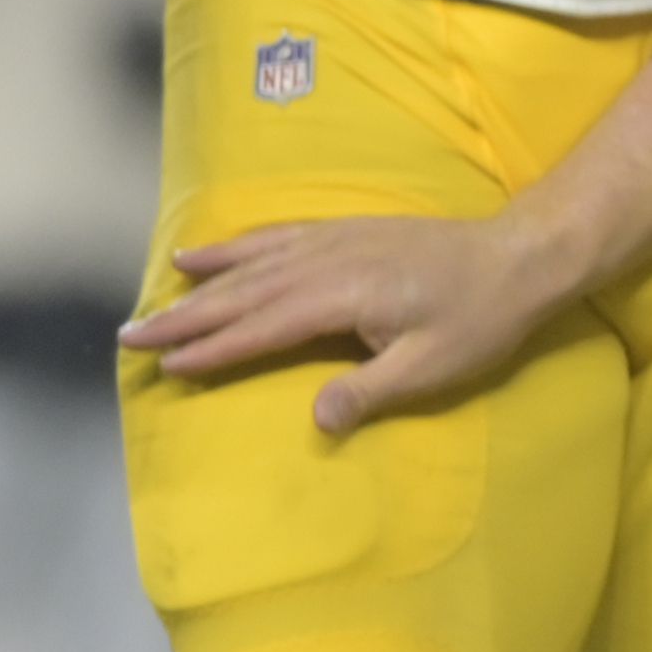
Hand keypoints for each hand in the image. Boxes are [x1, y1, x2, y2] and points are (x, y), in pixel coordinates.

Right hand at [125, 209, 579, 434]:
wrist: (521, 255)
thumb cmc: (482, 318)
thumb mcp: (434, 367)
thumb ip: (371, 392)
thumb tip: (316, 420)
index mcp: (344, 297)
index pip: (263, 328)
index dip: (214, 350)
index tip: (167, 367)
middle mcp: (328, 262)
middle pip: (243, 294)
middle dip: (185, 318)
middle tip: (131, 338)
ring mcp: (334, 240)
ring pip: (252, 265)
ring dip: (200, 285)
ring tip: (153, 301)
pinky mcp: (345, 231)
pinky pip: (275, 237)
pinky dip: (234, 248)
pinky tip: (204, 254)